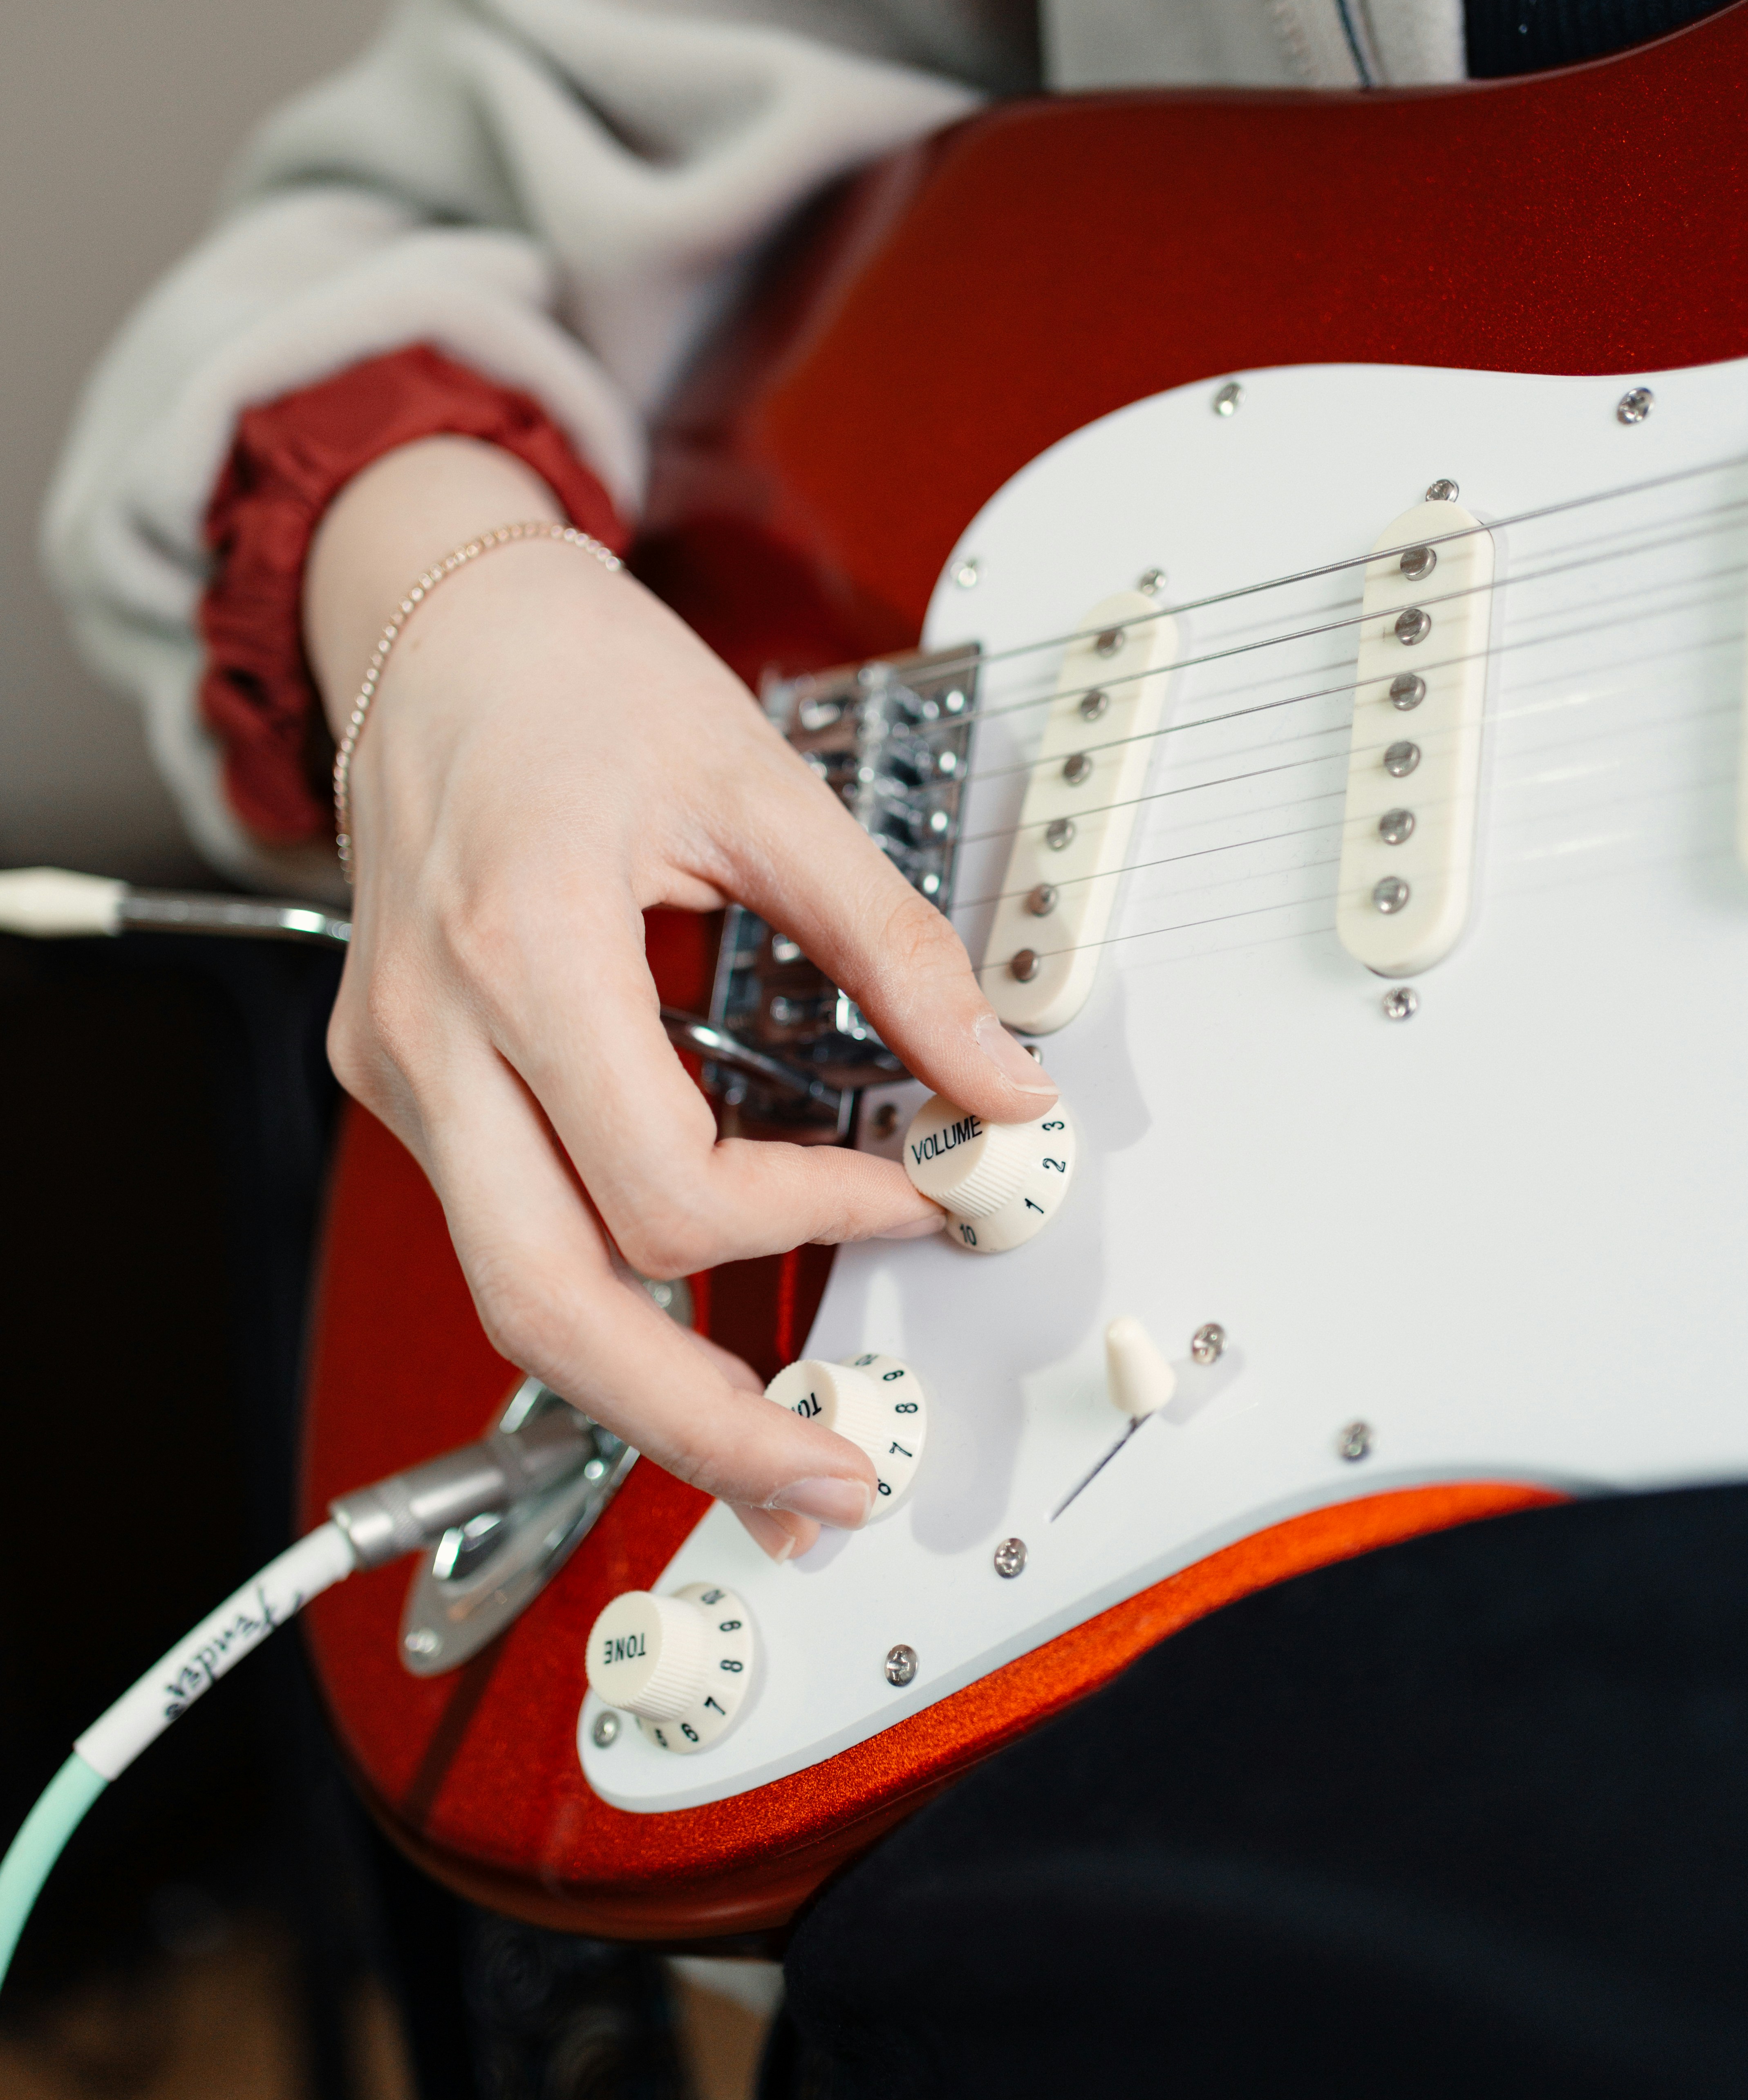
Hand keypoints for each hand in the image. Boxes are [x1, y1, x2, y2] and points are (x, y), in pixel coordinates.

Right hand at [305, 438, 1053, 1556]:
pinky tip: (687, 1320)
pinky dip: (603, 1287)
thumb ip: (890, 946)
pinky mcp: (405, 1079)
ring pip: (512, 1292)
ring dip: (642, 1387)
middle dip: (694, 1421)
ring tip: (764, 1443)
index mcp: (522, 946)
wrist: (435, 617)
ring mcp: (399, 1069)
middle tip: (821, 1482)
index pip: (668, 1181)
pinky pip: (506, 1222)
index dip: (815, 1212)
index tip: (918, 1191)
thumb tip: (996, 1075)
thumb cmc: (574, 674)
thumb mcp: (760, 786)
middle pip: (546, 1307)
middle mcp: (434, 1033)